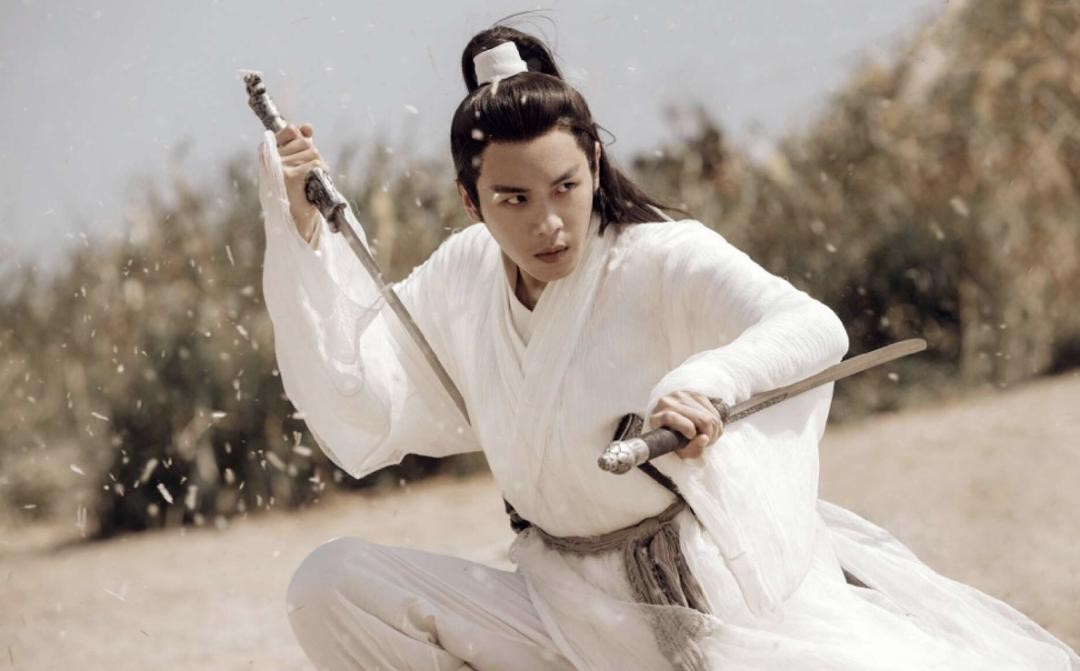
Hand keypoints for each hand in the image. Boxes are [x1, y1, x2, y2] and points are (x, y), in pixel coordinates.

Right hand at [274, 122, 327, 240]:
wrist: (294, 222)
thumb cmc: (294, 193)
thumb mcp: (294, 164)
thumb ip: (298, 144)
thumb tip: (307, 127)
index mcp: (266, 153)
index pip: (290, 130)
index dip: (301, 136)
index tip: (304, 145)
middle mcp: (269, 158)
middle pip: (305, 142)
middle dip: (312, 157)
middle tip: (307, 175)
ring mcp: (279, 167)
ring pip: (312, 152)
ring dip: (318, 167)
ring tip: (309, 183)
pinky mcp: (291, 176)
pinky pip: (316, 164)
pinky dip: (320, 174)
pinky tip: (312, 186)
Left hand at [647, 390, 723, 458]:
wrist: (670, 427)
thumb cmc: (674, 442)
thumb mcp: (679, 452)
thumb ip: (692, 449)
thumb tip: (704, 438)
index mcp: (656, 417)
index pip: (671, 418)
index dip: (687, 429)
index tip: (691, 437)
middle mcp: (668, 402)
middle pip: (701, 418)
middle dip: (709, 435)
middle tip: (706, 443)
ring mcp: (682, 396)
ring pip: (710, 416)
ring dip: (715, 431)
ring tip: (707, 438)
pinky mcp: (695, 395)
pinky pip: (714, 411)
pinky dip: (717, 424)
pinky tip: (709, 430)